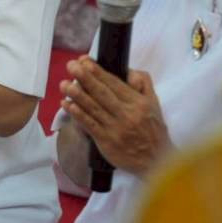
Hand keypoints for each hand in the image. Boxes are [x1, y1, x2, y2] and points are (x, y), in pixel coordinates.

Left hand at [60, 57, 171, 175]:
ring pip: (94, 108)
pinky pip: (90, 125)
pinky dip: (77, 114)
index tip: (84, 61)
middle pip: (102, 93)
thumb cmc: (153, 130)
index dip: (98, 71)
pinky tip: (67, 105)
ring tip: (64, 84)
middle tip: (71, 66)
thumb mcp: (154, 103)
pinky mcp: (106, 142)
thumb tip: (127, 70)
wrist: (157, 160)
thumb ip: (143, 83)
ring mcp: (115, 128)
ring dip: (77, 95)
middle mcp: (126, 114)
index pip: (115, 83)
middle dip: (85, 78)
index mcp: (138, 102)